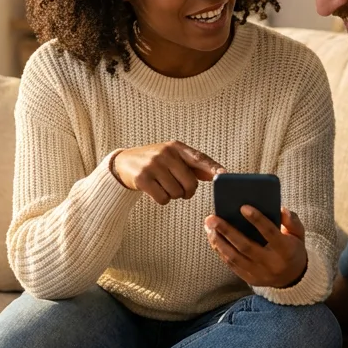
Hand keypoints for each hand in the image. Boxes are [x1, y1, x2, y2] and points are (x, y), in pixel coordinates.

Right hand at [110, 140, 224, 204]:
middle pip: (190, 182)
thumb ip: (194, 166)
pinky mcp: (142, 179)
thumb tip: (217, 174)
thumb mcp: (172, 158)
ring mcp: (153, 165)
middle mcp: (165, 153)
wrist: (124, 163)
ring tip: (164, 187)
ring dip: (173, 195)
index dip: (212, 167)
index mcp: (176, 147)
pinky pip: (163, 199)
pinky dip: (162, 200)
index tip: (224, 175)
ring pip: (176, 193)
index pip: (199, 158)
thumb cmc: (155, 162)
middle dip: (188, 191)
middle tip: (181, 190)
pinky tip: (156, 191)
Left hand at [205, 206, 306, 288]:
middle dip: (227, 231)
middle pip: (246, 246)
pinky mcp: (250, 279)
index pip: (270, 233)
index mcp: (286, 250)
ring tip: (209, 227)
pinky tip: (214, 239)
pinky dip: (221, 251)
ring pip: (234, 257)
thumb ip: (292, 221)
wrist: (293, 278)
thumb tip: (281, 209)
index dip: (257, 220)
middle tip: (212, 218)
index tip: (243, 207)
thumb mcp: (298, 234)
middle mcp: (271, 263)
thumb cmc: (292, 249)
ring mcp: (259, 273)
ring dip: (219, 241)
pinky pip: (231, 265)